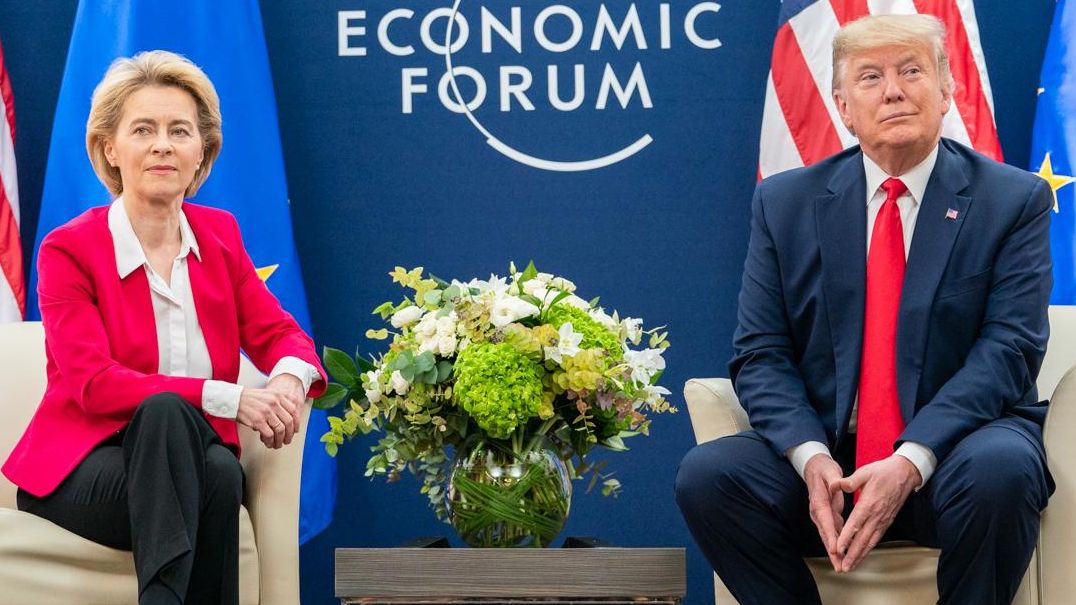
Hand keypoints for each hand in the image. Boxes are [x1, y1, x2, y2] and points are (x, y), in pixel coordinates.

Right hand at [236, 383, 299, 448]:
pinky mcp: (258, 421)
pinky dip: (270, 441)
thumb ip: (279, 403)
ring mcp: (266, 412)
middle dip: (289, 434)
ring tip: (277, 444)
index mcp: (278, 395)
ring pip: (280, 430)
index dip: (297, 423)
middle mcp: (274, 403)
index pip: (294, 411)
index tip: (295, 430)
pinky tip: (268, 443)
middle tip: (287, 440)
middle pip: (289, 422)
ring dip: (280, 440)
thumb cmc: (249, 399)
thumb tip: (288, 420)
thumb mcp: (268, 395)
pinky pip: (269, 435)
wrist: (233, 399)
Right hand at [804, 454, 845, 571]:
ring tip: (841, 565)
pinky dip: (837, 543)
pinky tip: (844, 553)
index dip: (831, 536)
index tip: (836, 549)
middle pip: (825, 534)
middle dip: (832, 551)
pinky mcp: (826, 516)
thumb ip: (834, 479)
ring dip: (835, 551)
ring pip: (828, 536)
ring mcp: (821, 515)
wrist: (815, 467)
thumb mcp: (829, 471)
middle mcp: (817, 511)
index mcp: (819, 501)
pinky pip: (832, 532)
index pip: (825, 521)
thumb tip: (837, 484)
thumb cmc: (823, 469)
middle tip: (839, 565)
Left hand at [834, 455, 919, 571]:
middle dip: (852, 554)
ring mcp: (883, 520)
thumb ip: (849, 481)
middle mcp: (876, 515)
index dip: (846, 537)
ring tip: (851, 566)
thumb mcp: (864, 472)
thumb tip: (835, 485)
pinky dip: (869, 548)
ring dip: (860, 555)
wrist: (905, 473)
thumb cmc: (884, 472)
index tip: (838, 548)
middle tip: (843, 566)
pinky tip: (863, 554)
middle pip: (863, 538)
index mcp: (868, 503)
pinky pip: (877, 538)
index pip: (855, 524)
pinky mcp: (887, 521)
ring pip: (870, 541)